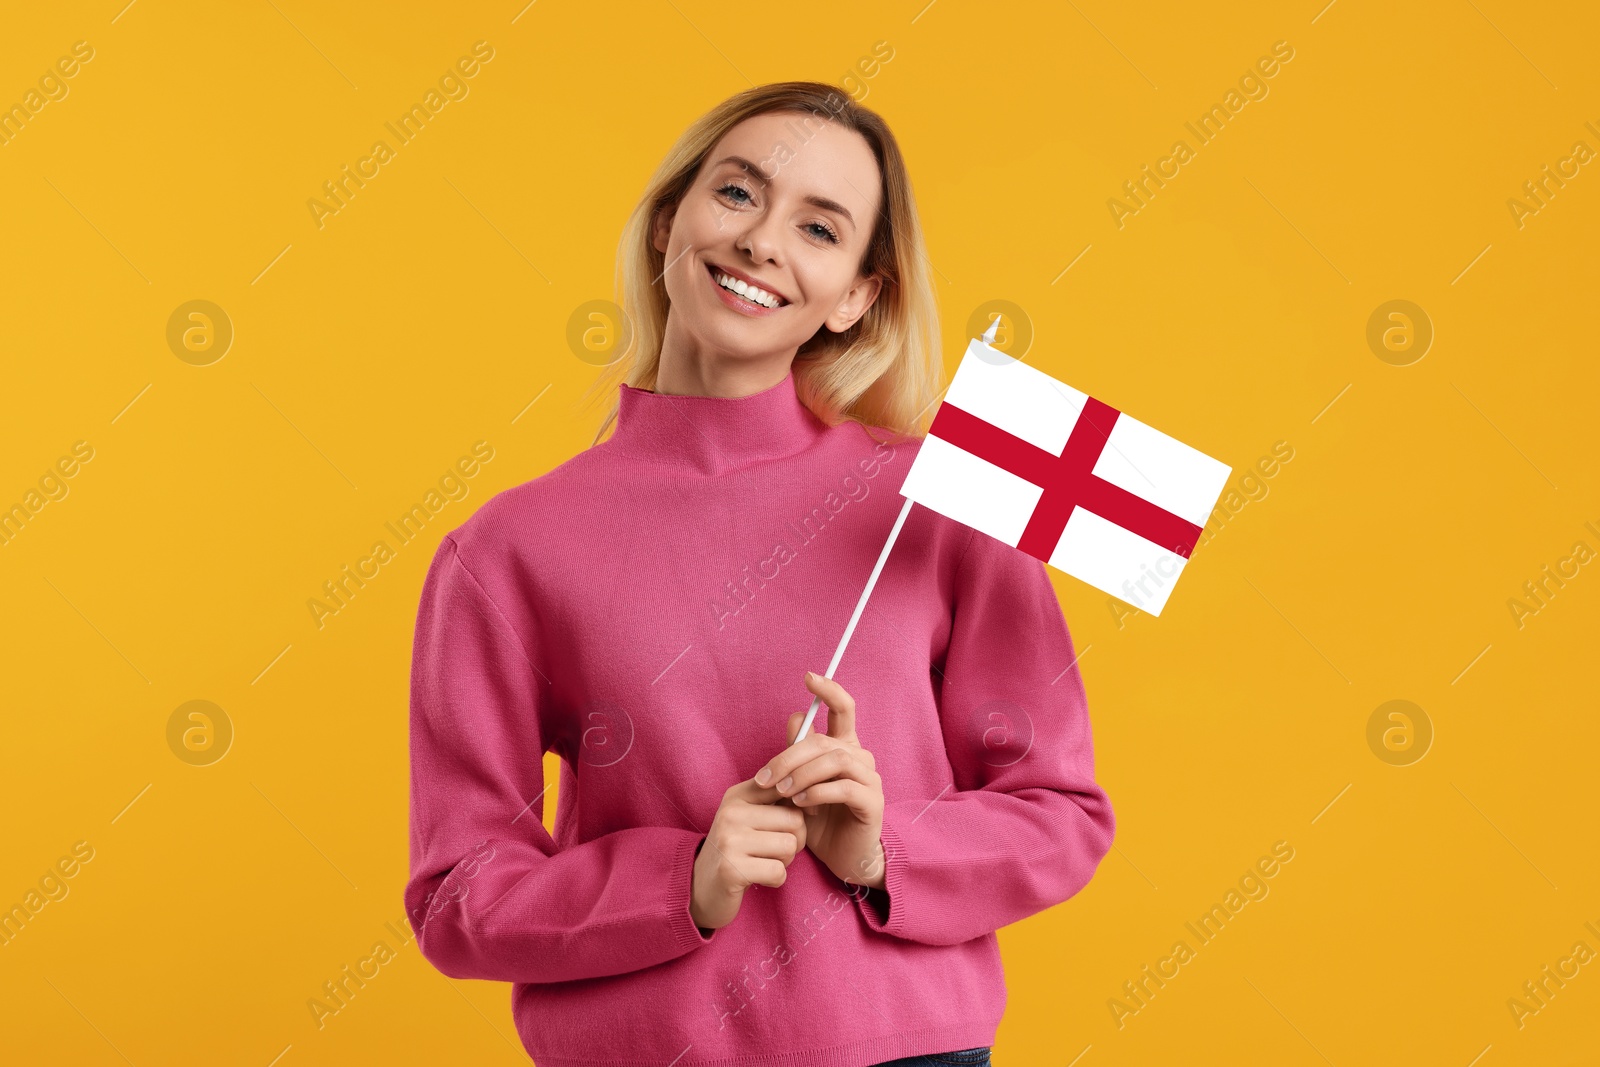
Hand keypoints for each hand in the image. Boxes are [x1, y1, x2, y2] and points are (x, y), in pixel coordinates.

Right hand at [689, 777, 807, 931]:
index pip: (788, 788)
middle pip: (795, 820)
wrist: (701, 887)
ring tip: (764, 862)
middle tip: (775, 851)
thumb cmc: (737, 849)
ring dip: (785, 861)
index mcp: (737, 795)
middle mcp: (730, 812)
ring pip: (789, 846)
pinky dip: (776, 880)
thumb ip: (777, 800)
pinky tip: (758, 878)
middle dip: (795, 840)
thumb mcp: (750, 816)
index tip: (796, 823)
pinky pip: (778, 872)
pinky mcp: (731, 870)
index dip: (803, 806)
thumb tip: (817, 792)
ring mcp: (729, 840)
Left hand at [760, 671, 886, 889]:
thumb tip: (794, 718)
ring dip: (802, 774)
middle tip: (765, 777)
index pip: (843, 708)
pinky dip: (818, 793)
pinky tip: (801, 804)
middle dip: (789, 756)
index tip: (808, 677)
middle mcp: (860, 756)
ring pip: (835, 760)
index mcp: (844, 746)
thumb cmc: (821, 818)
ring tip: (783, 793)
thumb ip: (798, 754)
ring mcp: (869, 778)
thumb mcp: (801, 783)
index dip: (829, 690)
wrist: (843, 856)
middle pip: (824, 740)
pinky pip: (844, 787)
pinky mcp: (872, 801)